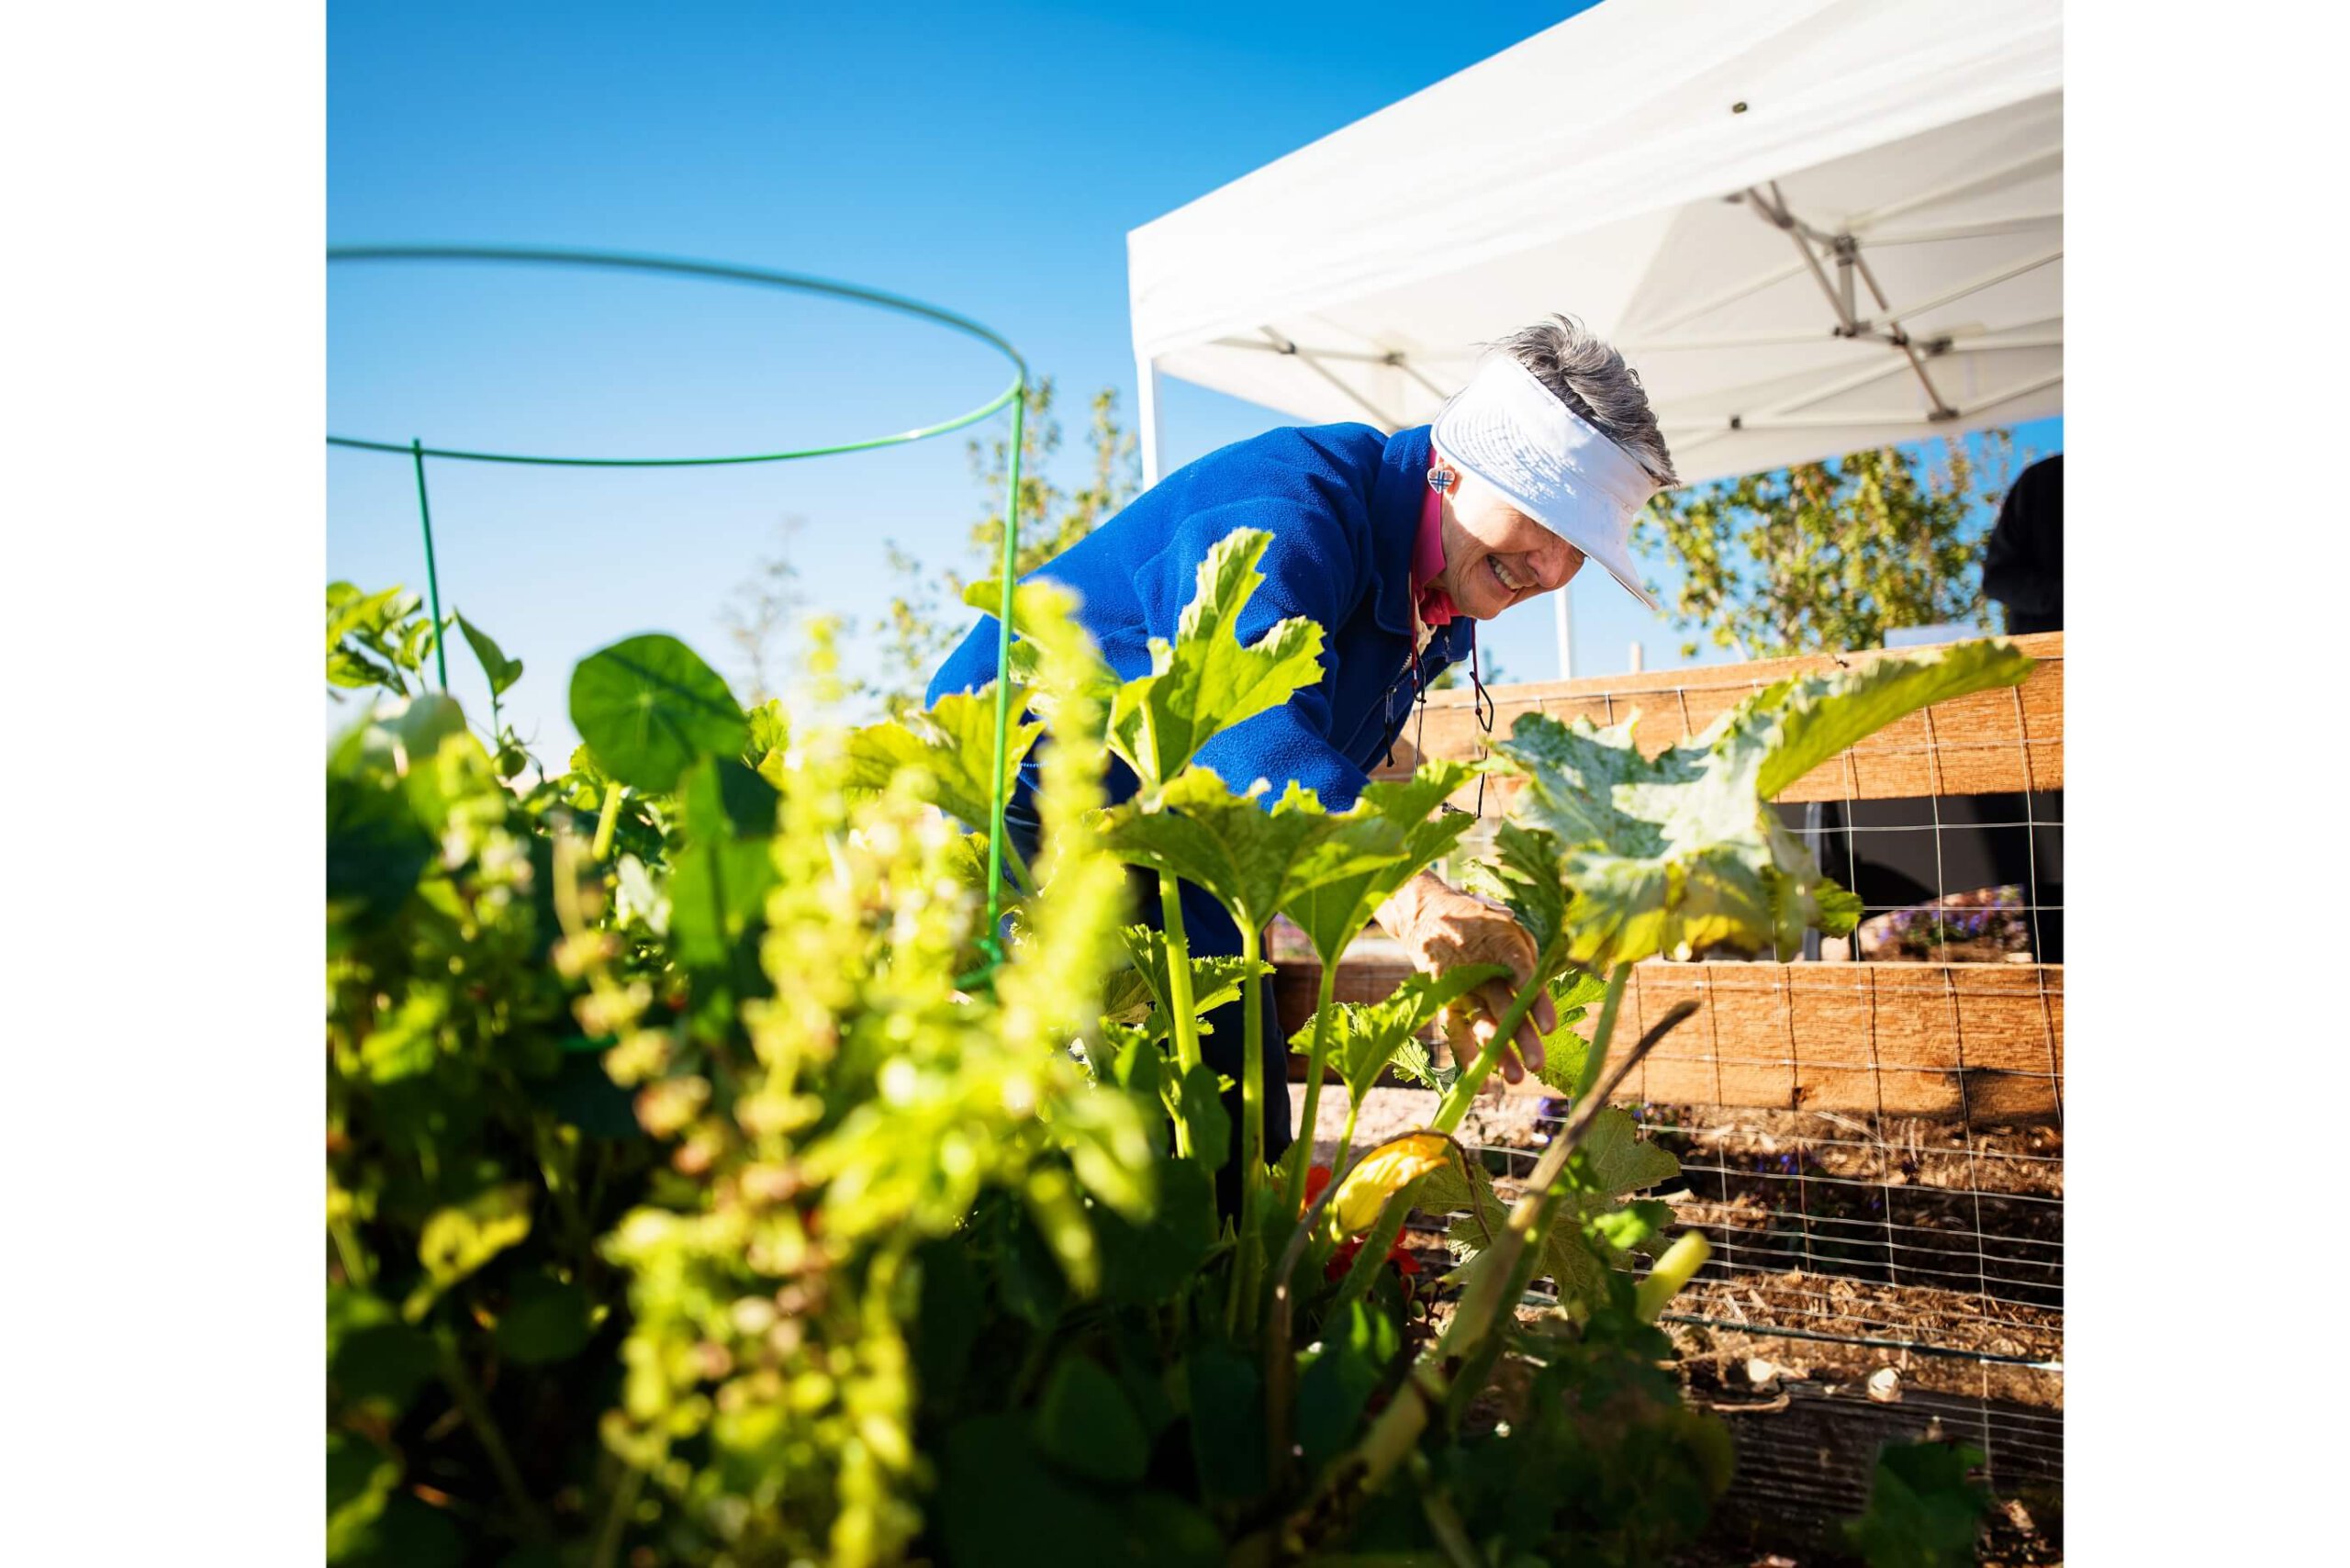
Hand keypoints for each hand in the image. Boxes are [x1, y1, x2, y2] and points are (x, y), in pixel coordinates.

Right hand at [1374, 870, 1556, 1086]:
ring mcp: (1460, 985)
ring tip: (1516, 1078)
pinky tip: (1482, 1079)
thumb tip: (1544, 993)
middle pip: (1504, 1007)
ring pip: (1481, 1023)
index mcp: (1503, 946)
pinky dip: (1467, 1055)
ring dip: (1498, 1053)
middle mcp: (1480, 969)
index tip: (1549, 1028)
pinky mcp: (1444, 998)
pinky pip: (1456, 1029)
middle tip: (1537, 1064)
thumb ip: (1530, 960)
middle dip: (1521, 1037)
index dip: (1537, 1003)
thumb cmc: (1482, 923)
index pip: (1523, 977)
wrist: (1428, 914)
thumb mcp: (1511, 929)